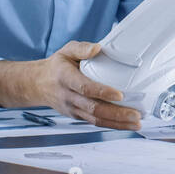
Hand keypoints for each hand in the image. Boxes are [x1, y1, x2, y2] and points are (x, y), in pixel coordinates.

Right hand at [0, 40, 140, 129]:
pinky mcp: (77, 116)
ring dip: (117, 123)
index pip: (85, 87)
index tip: (119, 95)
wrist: (38, 84)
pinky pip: (95, 122)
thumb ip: (81, 48)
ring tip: (136, 123)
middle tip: (136, 114)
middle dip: (116, 113)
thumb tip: (97, 48)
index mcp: (66, 78)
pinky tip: (126, 125)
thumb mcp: (66, 51)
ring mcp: (73, 108)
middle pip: (93, 108)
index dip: (102, 92)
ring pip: (95, 119)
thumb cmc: (57, 66)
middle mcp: (69, 96)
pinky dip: (112, 125)